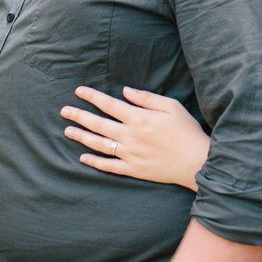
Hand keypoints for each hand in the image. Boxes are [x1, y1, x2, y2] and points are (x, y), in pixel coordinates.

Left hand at [60, 85, 210, 189]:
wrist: (196, 162)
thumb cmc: (186, 131)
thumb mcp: (171, 106)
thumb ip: (146, 98)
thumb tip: (125, 91)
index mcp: (139, 118)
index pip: (109, 104)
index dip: (92, 97)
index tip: (78, 91)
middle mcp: (130, 136)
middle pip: (98, 124)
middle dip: (79, 116)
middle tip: (64, 111)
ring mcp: (130, 154)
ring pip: (99, 145)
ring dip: (81, 137)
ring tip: (67, 131)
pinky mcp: (133, 169)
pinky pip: (109, 166)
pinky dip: (94, 162)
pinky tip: (83, 158)